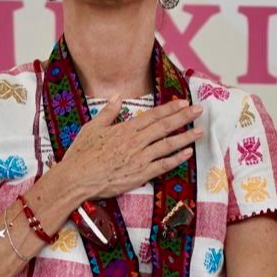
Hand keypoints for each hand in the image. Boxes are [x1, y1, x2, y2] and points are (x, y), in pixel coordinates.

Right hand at [53, 97, 202, 200]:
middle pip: (165, 127)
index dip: (170, 108)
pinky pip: (164, 165)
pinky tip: (188, 153)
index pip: (153, 115)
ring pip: (168, 145)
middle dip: (184, 117)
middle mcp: (136, 141)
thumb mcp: (91, 128)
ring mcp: (140, 158)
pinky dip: (177, 159)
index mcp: (125, 129)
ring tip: (200, 131)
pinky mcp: (141, 174)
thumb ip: (107, 112)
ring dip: (186, 137)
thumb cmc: (81, 154)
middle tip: (200, 110)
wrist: (77, 180)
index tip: (184, 102)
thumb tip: (117, 96)